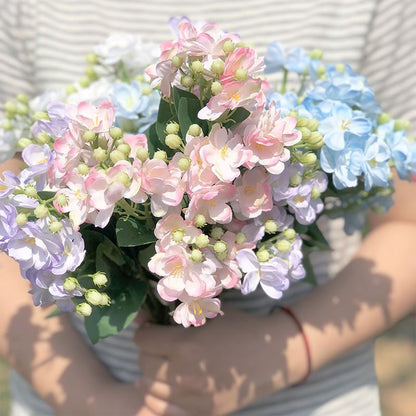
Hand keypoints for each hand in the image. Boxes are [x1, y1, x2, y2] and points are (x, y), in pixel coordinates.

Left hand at [134, 307, 304, 415]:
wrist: (273, 355)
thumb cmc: (240, 327)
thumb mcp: (209, 312)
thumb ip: (177, 311)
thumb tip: (144, 312)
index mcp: (186, 345)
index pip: (143, 341)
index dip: (145, 332)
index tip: (152, 329)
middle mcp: (185, 375)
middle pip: (143, 364)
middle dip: (147, 351)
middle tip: (159, 346)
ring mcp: (193, 398)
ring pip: (149, 388)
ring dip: (151, 374)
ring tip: (161, 365)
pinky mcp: (203, 413)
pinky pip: (163, 409)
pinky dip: (157, 396)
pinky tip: (164, 386)